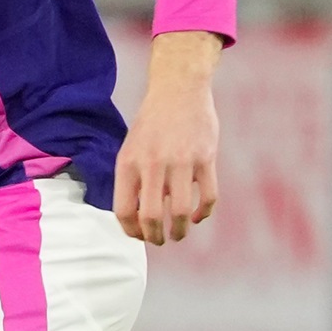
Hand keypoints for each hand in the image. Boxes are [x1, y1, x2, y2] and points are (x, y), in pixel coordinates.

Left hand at [115, 32, 220, 246]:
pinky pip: (207, 197)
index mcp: (129, 163)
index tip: (139, 236)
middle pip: (151, 216)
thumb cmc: (153, 123)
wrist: (178, 89)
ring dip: (179, 231)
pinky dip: (202, 213)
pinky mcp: (206, 158)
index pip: (124, 210)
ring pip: (179, 211)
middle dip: (155, 237)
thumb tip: (136, 217)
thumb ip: (133, 180)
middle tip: (160, 241)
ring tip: (179, 234)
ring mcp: (181, 161)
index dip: (131, 231)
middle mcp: (153, 164)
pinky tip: (197, 217)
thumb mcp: (131, 148)